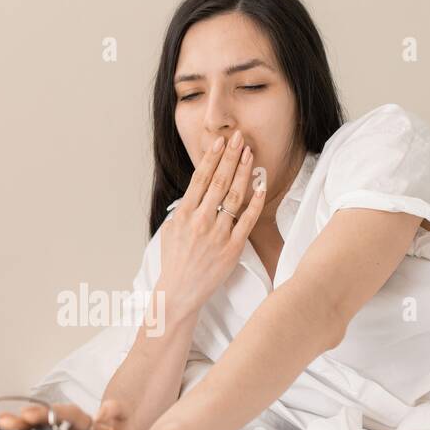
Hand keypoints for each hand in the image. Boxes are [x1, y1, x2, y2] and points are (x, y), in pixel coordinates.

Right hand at [157, 130, 266, 317]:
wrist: (180, 291)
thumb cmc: (174, 261)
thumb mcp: (169, 230)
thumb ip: (182, 210)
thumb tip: (195, 193)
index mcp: (183, 214)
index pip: (200, 179)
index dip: (212, 158)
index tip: (220, 142)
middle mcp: (201, 221)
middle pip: (220, 181)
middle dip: (231, 156)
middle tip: (239, 137)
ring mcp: (218, 234)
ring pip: (235, 196)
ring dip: (244, 172)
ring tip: (250, 154)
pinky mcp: (232, 248)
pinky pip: (248, 220)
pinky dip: (255, 202)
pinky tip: (260, 185)